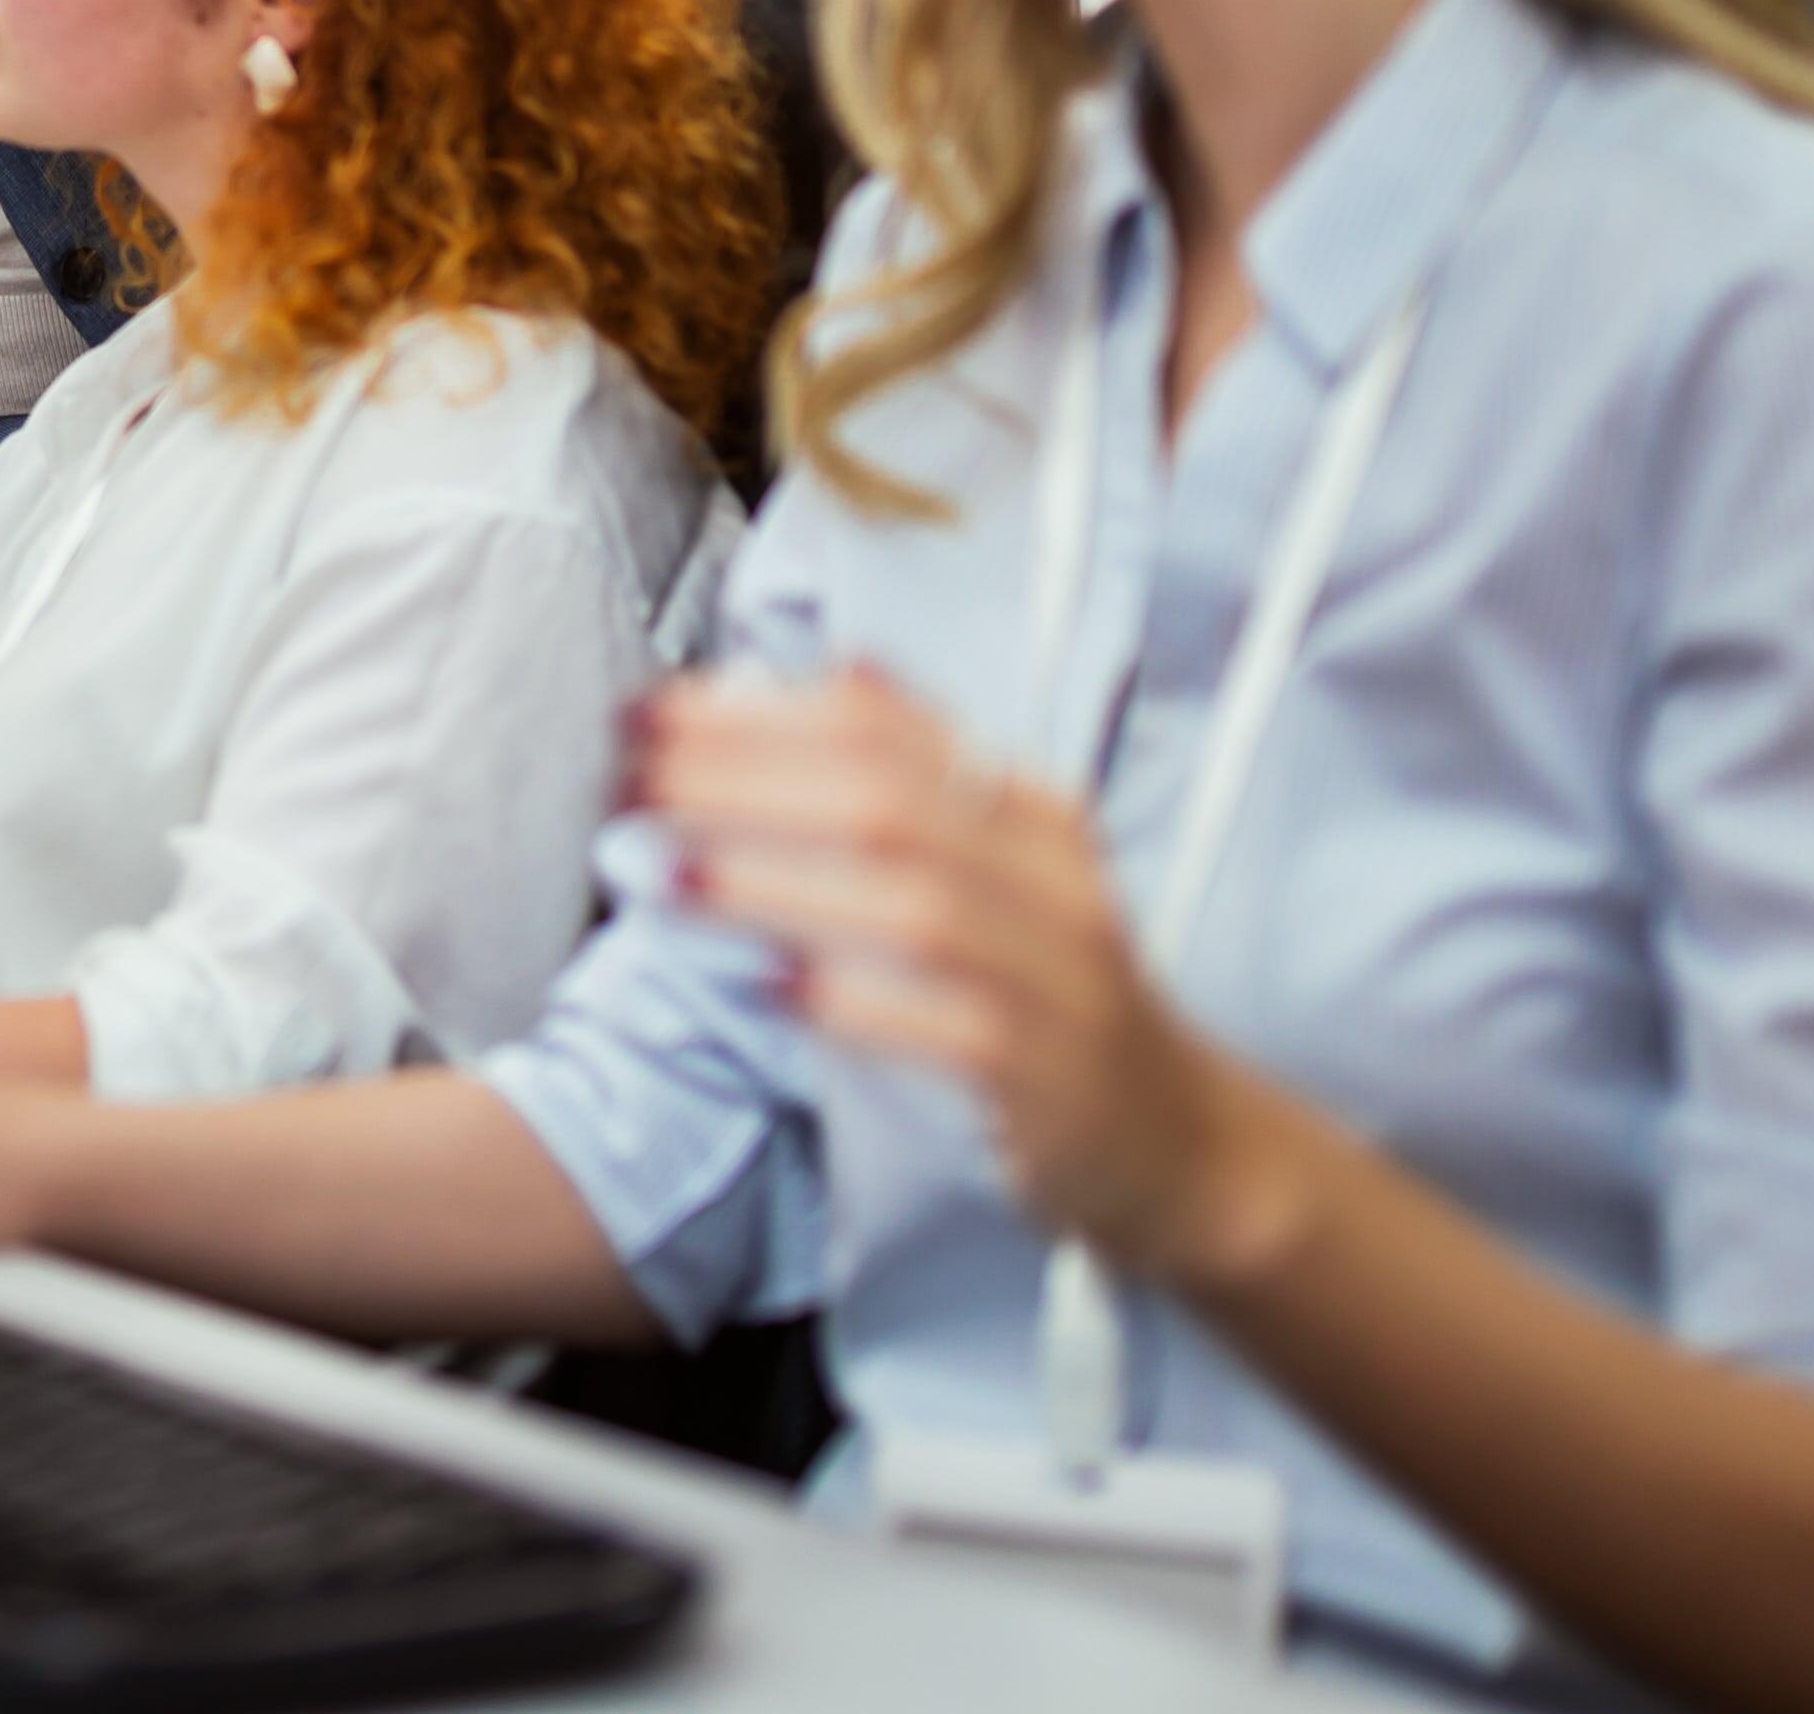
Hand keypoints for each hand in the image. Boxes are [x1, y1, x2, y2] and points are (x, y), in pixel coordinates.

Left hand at [639, 666, 1291, 1288]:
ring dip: (774, 881)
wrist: (1182, 1143)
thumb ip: (926, 778)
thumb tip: (838, 669)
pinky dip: (854, 1000)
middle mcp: (1052, 880)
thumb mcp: (1011, 870)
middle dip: (744, 779)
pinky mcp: (1048, 1078)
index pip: (887, 730)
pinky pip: (945, 1027)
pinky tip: (765, 985)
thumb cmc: (1058, 996)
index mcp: (1031, 813)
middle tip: (631, 777)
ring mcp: (1058, 979)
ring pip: (910, 905)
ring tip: (665, 870)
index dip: (761, 710)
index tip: (653, 709)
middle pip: (885, 802)